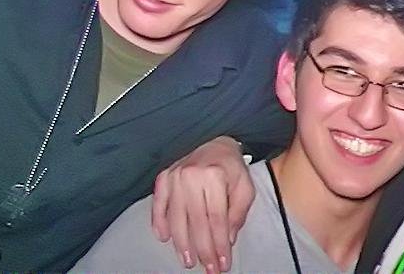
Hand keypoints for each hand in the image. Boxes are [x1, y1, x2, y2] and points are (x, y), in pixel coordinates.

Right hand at [152, 136, 253, 272]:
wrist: (215, 142)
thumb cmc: (232, 168)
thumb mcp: (245, 187)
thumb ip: (238, 213)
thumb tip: (227, 239)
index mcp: (215, 176)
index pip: (216, 218)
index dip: (218, 244)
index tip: (222, 263)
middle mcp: (192, 176)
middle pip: (196, 222)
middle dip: (203, 250)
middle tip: (208, 269)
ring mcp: (174, 176)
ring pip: (176, 218)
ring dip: (182, 244)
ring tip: (189, 261)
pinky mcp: (163, 178)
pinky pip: (158, 205)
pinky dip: (159, 223)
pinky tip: (164, 239)